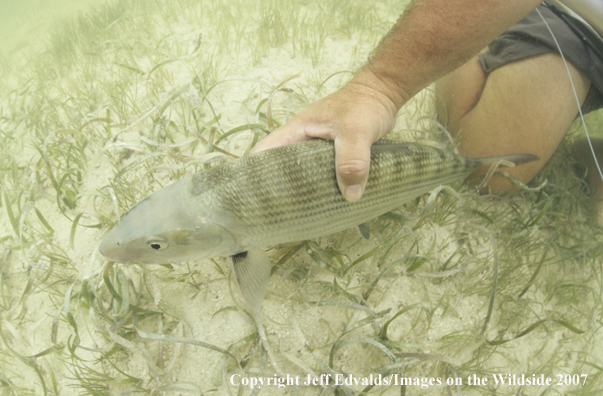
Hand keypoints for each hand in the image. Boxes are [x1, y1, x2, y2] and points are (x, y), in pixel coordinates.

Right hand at [254, 78, 397, 200]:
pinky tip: (327, 203)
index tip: (254, 198)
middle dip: (278, 188)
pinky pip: (322, 175)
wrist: (384, 93)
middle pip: (281, 168)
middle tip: (278, 214)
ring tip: (300, 215)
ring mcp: (317, 149)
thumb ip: (351, 161)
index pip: (265, 153)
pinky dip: (322, 188)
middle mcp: (302, 141)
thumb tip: (350, 195)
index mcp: (296, 132)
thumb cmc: (363, 105)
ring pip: (303, 173)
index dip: (255, 174)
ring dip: (303, 190)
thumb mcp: (355, 131)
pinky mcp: (334, 155)